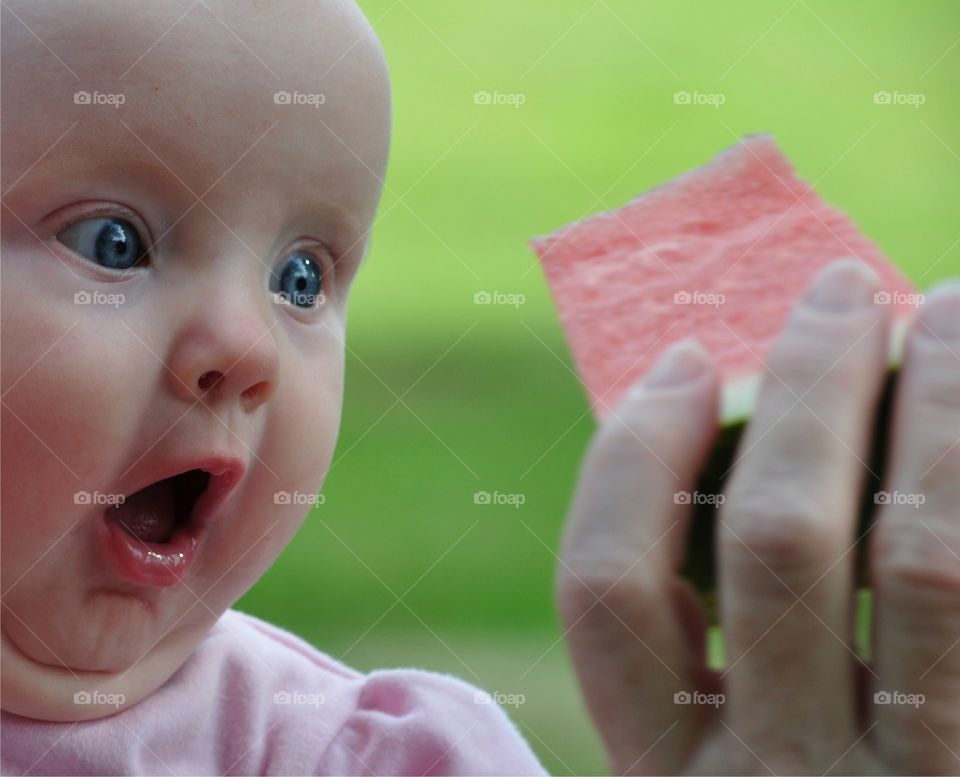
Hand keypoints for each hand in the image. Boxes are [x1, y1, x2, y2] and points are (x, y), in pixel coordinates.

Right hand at [556, 259, 959, 774]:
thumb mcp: (717, 765)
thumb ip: (704, 639)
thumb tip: (731, 435)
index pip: (607, 591)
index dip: (634, 455)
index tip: (683, 361)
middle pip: (774, 545)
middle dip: (807, 388)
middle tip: (836, 290)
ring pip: (924, 556)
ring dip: (937, 405)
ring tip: (946, 308)